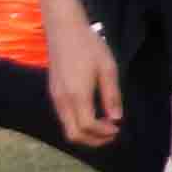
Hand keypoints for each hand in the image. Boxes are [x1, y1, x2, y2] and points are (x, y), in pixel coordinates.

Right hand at [43, 0, 121, 148]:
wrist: (64, 30)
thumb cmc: (89, 46)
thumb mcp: (108, 69)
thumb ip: (111, 95)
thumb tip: (116, 119)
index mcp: (76, 94)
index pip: (87, 126)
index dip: (103, 133)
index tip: (118, 129)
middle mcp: (62, 100)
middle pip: (73, 134)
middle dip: (93, 140)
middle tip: (112, 135)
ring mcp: (55, 97)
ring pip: (66, 128)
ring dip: (86, 133)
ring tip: (105, 127)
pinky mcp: (53, 92)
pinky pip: (64, 117)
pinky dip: (78, 124)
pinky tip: (93, 116)